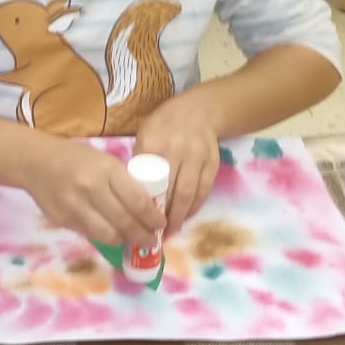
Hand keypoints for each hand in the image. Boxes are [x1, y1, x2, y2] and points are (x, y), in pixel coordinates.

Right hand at [22, 134, 162, 248]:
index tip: (161, 224)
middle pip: (125, 222)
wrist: (34, 162)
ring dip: (124, 240)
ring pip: (108, 234)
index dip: (153, 218)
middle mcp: (91, 188)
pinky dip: (104, 237)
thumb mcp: (104, 161)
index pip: (138, 201)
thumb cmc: (75, 158)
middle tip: (152, 240)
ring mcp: (75, 206)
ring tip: (132, 240)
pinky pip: (89, 234)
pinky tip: (111, 234)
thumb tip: (146, 209)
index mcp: (106, 170)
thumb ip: (123, 183)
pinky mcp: (63, 220)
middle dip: (143, 235)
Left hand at [134, 100, 221, 234]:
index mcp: (153, 144)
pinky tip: (187, 215)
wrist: (199, 110)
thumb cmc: (164, 125)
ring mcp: (197, 157)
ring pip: (189, 193)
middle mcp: (176, 150)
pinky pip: (204, 190)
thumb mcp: (144, 136)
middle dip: (164, 216)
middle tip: (157, 233)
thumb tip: (132, 194)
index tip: (138, 221)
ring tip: (172, 229)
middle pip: (170, 190)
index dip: (143, 204)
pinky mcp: (212, 162)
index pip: (146, 180)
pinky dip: (195, 206)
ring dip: (181, 215)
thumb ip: (139, 161)